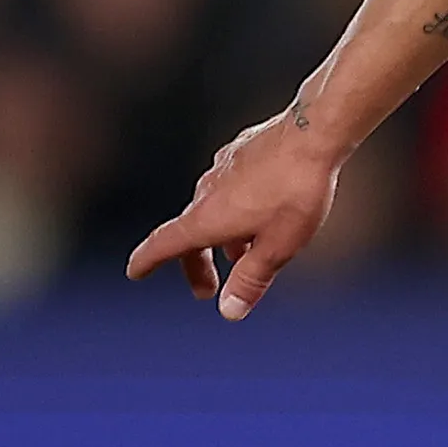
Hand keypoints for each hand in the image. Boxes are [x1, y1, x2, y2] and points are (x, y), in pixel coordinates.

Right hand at [125, 109, 340, 320]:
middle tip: (206, 291)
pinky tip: (258, 212)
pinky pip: (229, 189)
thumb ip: (251, 280)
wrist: (313, 134)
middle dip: (196, 265)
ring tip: (240, 255)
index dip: (148, 260)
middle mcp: (206, 192)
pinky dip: (234, 211)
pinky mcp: (240, 153)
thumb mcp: (277, 247)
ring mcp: (222, 169)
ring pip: (211, 210)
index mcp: (207, 218)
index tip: (135, 272)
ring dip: (219, 238)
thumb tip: (228, 312)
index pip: (165, 244)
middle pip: (189, 233)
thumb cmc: (296, 193)